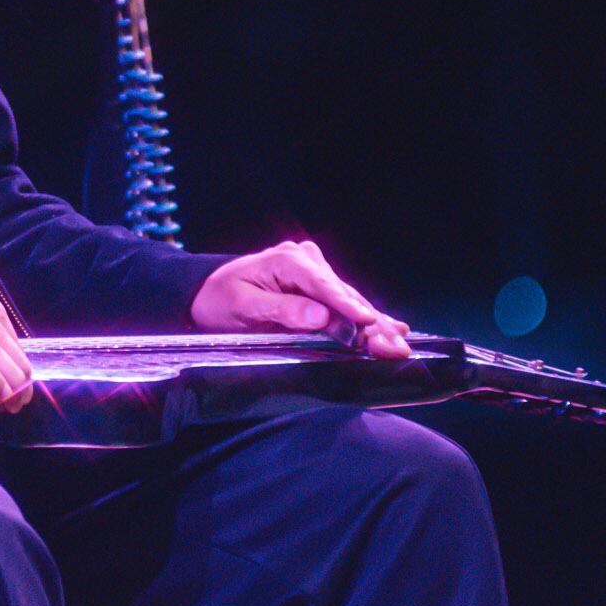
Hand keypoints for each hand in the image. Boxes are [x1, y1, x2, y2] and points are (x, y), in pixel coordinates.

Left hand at [192, 240, 411, 357]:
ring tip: (399, 344)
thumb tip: (320, 316)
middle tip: (393, 345)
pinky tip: (393, 329)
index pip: (323, 286)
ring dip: (374, 325)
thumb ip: (282, 310)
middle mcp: (307, 260)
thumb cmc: (219, 299)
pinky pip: (344, 305)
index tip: (367, 322)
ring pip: (349, 301)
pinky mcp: (318, 287)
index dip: (346, 306)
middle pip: (343, 295)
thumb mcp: (244, 306)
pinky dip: (366, 320)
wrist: (206, 293)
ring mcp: (315, 272)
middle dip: (369, 322)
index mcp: (288, 259)